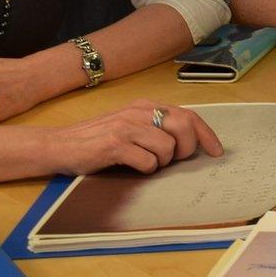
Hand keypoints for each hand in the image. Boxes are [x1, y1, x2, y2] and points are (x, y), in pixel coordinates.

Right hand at [40, 99, 225, 175]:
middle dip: (187, 149)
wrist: (58, 145)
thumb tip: (189, 142)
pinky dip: (146, 170)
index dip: (206, 134)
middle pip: (184, 127)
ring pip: (168, 147)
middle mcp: (139, 112)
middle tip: (174, 161)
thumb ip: (155, 127)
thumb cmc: (96, 140)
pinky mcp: (115, 144)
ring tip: (147, 163)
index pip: (188, 115)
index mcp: (146, 106)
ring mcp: (126, 127)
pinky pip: (148, 162)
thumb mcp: (129, 126)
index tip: (217, 151)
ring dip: (163, 162)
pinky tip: (134, 168)